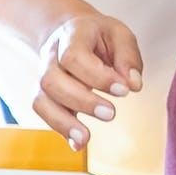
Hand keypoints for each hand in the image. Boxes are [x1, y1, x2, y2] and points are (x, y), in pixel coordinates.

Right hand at [33, 12, 143, 149]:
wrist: (68, 30)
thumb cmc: (97, 35)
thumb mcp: (119, 34)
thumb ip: (128, 57)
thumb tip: (133, 84)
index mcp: (72, 35)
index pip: (74, 56)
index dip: (97, 76)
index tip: (124, 91)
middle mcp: (52, 55)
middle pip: (52, 80)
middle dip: (81, 101)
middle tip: (111, 114)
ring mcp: (44, 75)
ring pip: (42, 99)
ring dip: (64, 121)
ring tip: (86, 138)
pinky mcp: (45, 94)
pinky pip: (43, 112)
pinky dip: (59, 129)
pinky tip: (78, 144)